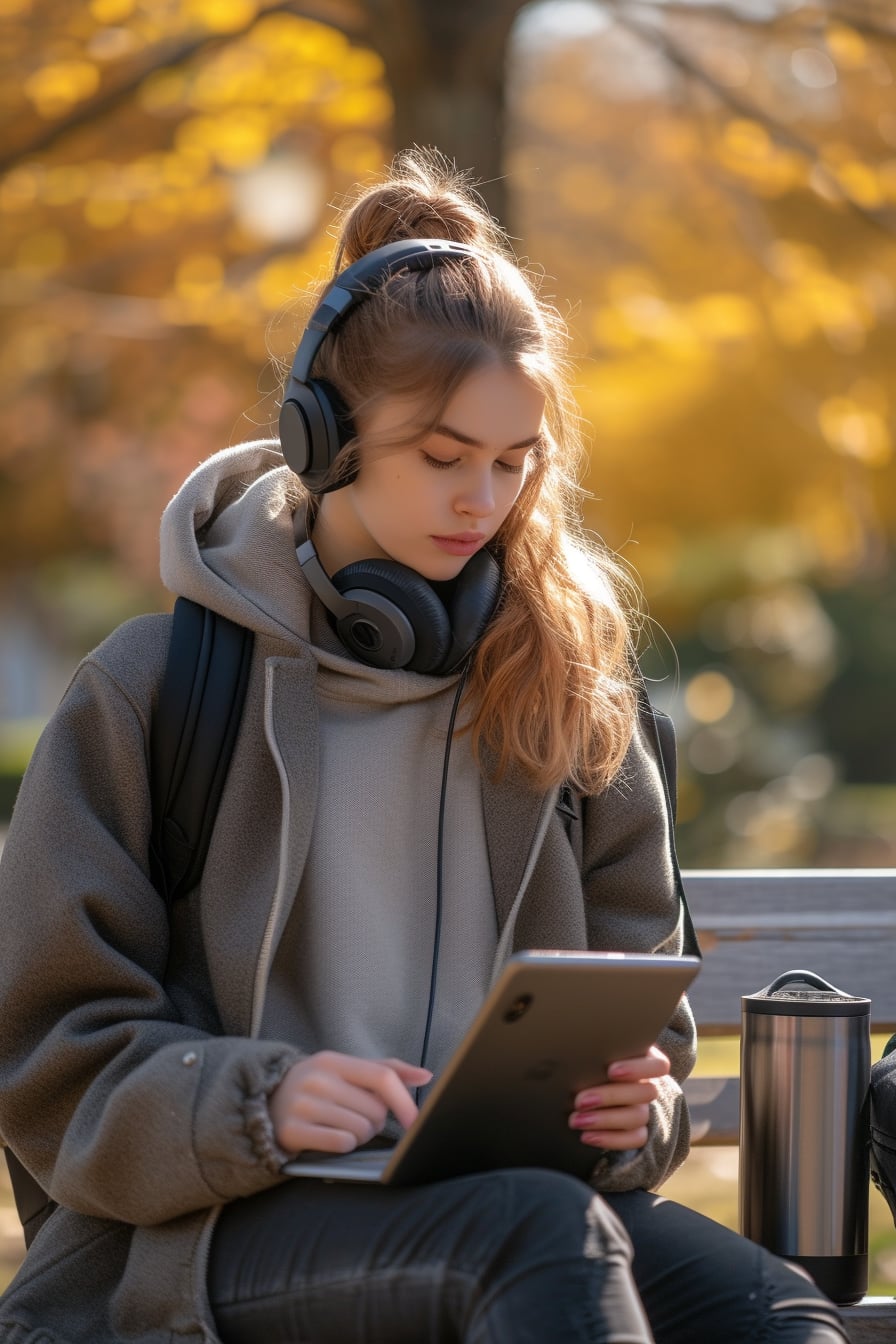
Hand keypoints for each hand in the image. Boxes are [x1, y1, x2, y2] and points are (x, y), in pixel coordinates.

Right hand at [270, 1051, 431, 1154]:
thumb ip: (385, 1070)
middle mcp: (316, 1079)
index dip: (404, 1101)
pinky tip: (330, 1139)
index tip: (416, 1121)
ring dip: (359, 1136)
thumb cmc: (315, 1088)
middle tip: (357, 1118)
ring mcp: (302, 1104)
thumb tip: (425, 1076)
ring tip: (341, 1127)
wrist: (264, 1104)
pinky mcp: (292, 1131)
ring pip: (360, 1131)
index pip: (382, 1077)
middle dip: (374, 1122)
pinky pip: (341, 1145)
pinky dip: (343, 1147)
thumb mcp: (343, 1071)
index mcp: (332, 1060)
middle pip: (375, 1111)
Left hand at [568, 1045, 669, 1150]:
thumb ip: (596, 1051)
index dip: (637, 1069)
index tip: (611, 1071)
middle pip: (644, 1093)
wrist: (582, 1087)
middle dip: (610, 1097)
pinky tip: (586, 1136)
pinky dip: (610, 1139)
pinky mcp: (638, 1131)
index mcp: (645, 1059)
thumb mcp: (594, 1052)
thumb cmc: (589, 1061)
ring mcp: (645, 1108)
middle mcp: (647, 1084)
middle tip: (579, 1100)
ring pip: (638, 1117)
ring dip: (605, 1120)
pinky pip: (635, 1139)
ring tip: (576, 1120)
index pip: (659, 1066)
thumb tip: (577, 1049)